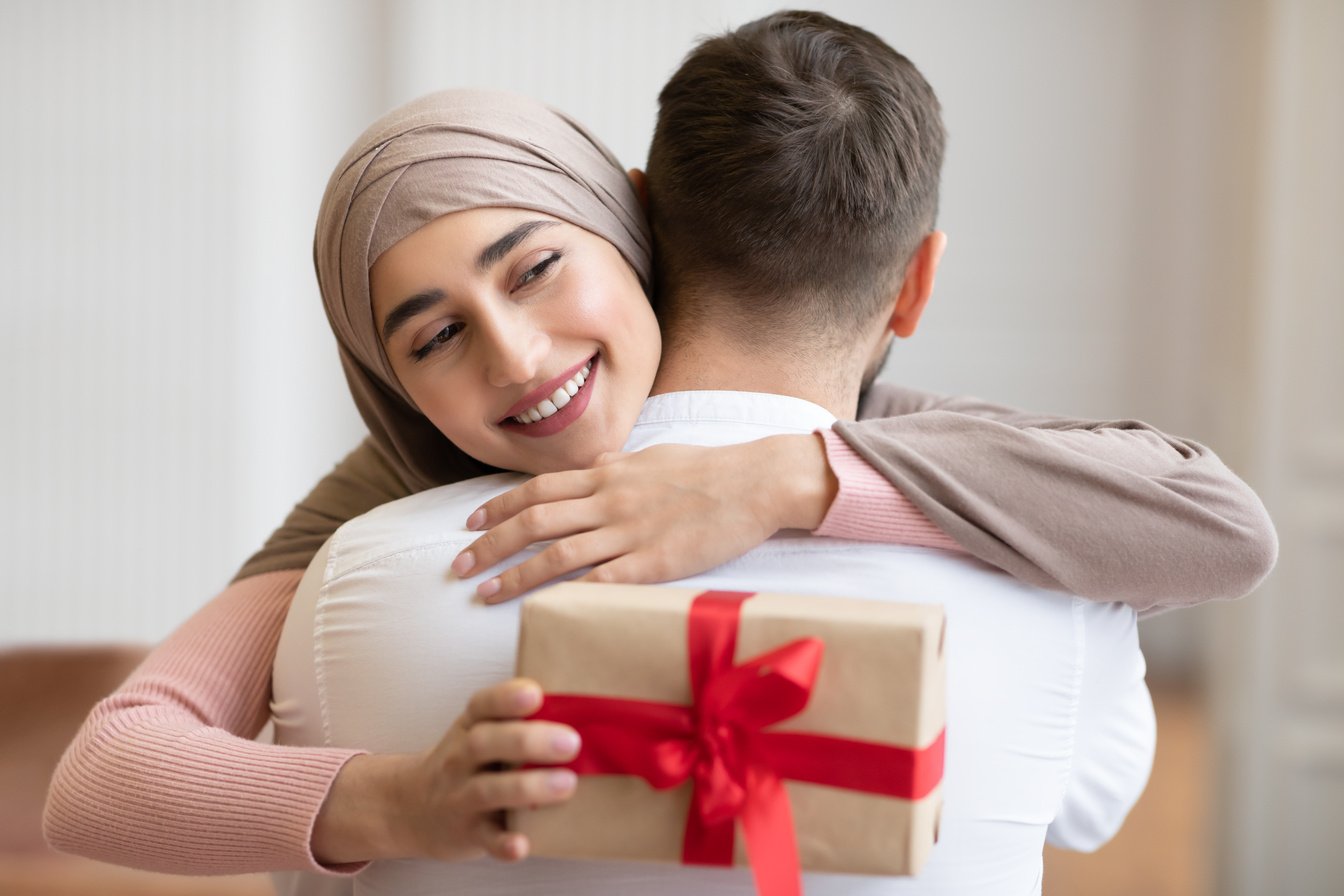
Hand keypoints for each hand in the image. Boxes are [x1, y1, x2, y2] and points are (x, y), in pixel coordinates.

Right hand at [311, 678, 580, 864]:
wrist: (411, 808)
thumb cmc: (466, 764)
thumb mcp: (480, 733)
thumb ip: (518, 721)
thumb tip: (586, 711)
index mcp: (470, 726)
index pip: (482, 704)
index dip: (507, 698)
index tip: (535, 695)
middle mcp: (460, 758)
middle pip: (486, 743)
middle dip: (528, 741)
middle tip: (571, 742)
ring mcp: (461, 796)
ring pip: (489, 789)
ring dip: (528, 787)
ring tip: (566, 784)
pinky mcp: (467, 833)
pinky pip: (485, 839)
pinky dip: (503, 844)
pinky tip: (522, 844)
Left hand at [452, 434, 837, 603]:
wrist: (754, 481)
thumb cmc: (707, 469)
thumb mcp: (653, 457)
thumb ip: (617, 464)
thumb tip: (595, 464)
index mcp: (606, 475)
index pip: (538, 490)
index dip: (499, 507)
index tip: (470, 524)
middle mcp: (608, 501)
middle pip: (533, 522)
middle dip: (490, 545)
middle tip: (458, 567)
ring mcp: (629, 532)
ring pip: (557, 554)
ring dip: (515, 575)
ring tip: (485, 594)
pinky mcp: (654, 562)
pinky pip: (602, 581)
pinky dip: (569, 594)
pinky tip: (543, 611)